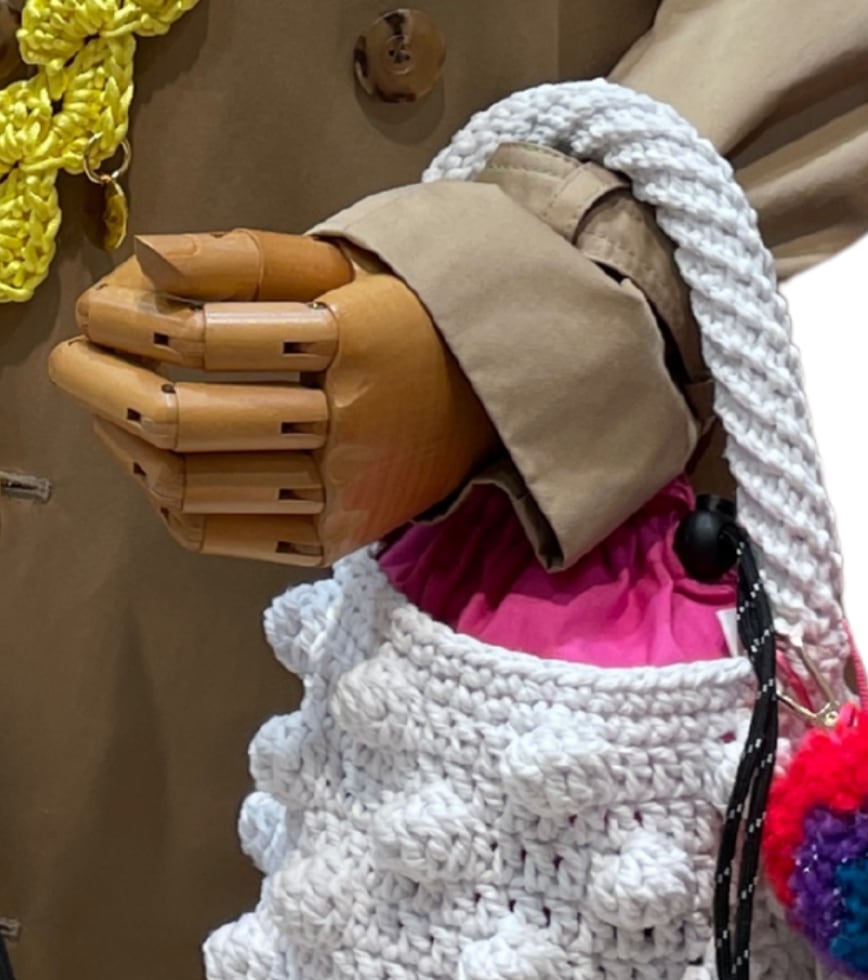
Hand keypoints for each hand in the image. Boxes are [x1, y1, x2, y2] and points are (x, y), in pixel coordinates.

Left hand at [48, 230, 498, 565]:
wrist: (499, 400)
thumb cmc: (411, 320)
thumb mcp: (346, 266)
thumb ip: (246, 256)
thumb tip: (145, 260)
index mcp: (355, 342)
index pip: (205, 337)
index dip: (126, 320)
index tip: (93, 308)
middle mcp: (352, 426)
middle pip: (187, 418)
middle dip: (101, 385)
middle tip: (71, 360)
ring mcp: (345, 494)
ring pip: (193, 485)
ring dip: (125, 443)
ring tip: (108, 408)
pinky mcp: (338, 539)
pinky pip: (223, 535)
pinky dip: (167, 501)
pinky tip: (152, 464)